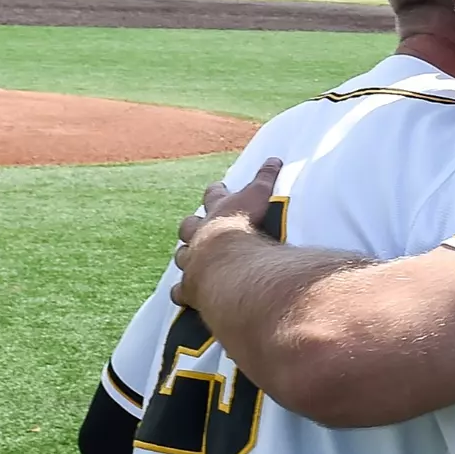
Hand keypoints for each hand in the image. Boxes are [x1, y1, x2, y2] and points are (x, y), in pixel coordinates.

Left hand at [170, 157, 282, 306]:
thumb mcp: (258, 196)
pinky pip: (179, 291)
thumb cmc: (246, 228)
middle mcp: (199, 235)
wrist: (230, 262)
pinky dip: (181, 292)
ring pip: (182, 256)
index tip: (217, 188)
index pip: (214, 197)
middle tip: (195, 226)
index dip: (216, 192)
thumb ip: (266, 178)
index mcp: (218, 213)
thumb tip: (274, 158)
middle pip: (189, 225)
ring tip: (189, 259)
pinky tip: (182, 295)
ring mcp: (192, 262)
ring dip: (185, 257)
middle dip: (192, 225)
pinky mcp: (190, 287)